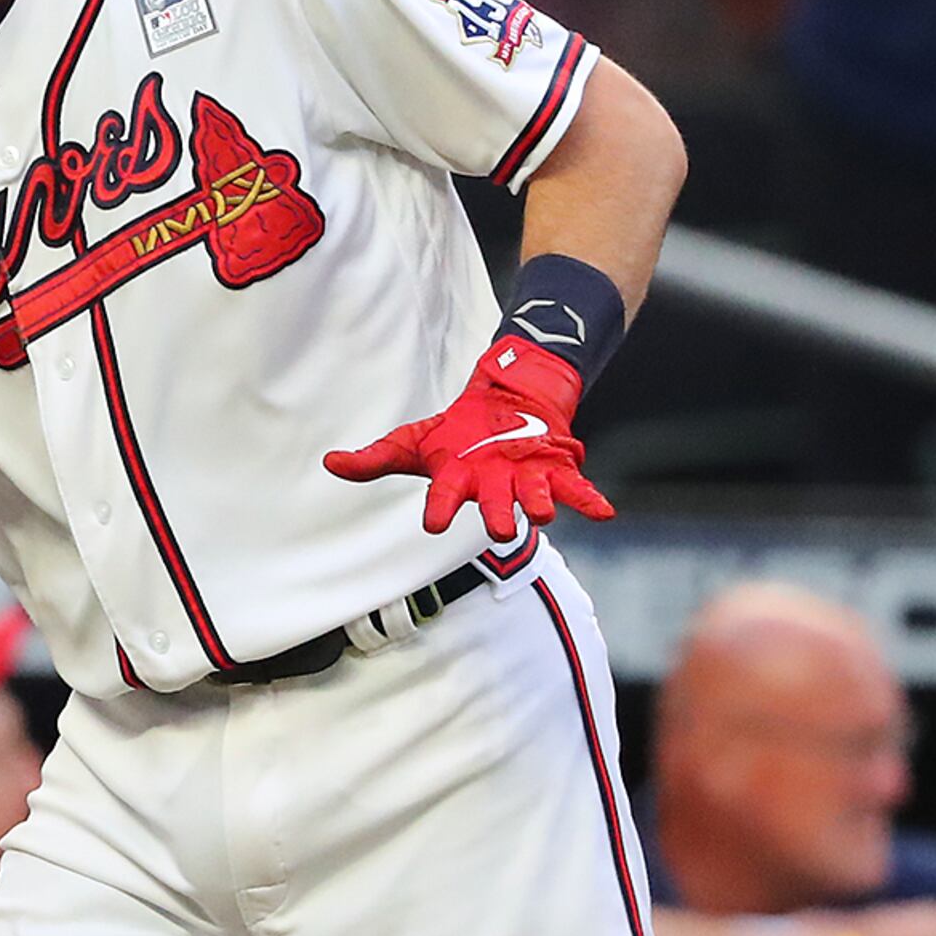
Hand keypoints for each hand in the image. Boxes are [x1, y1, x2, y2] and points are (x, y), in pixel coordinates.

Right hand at [324, 334, 611, 533]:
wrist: (506, 405)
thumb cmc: (458, 435)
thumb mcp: (414, 441)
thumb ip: (375, 458)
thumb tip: (330, 464)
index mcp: (458, 480)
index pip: (445, 496)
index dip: (440, 509)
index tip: (431, 525)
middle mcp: (493, 486)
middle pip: (495, 504)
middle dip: (499, 516)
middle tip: (501, 530)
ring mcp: (526, 477)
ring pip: (534, 495)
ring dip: (540, 504)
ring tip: (544, 513)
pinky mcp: (555, 467)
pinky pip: (575, 488)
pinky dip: (590, 501)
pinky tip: (605, 512)